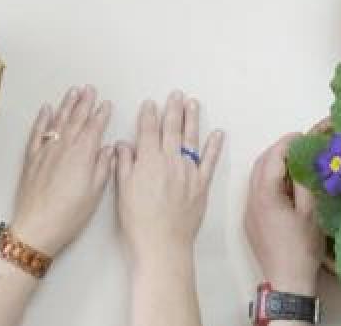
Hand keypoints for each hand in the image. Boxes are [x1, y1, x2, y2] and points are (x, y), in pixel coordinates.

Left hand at [10, 86, 114, 255]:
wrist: (37, 227)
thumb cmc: (69, 215)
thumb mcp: (95, 193)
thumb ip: (103, 167)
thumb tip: (107, 150)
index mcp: (83, 155)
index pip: (94, 128)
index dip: (101, 114)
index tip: (106, 104)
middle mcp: (64, 148)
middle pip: (76, 119)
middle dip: (85, 102)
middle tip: (90, 89)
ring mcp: (46, 151)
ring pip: (58, 121)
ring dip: (67, 105)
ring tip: (73, 92)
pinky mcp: (31, 159)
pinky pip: (37, 133)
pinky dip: (42, 119)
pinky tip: (47, 109)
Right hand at [117, 91, 224, 265]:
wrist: (162, 244)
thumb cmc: (139, 221)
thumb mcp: (123, 191)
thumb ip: (124, 164)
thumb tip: (123, 145)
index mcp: (149, 161)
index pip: (148, 130)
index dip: (148, 115)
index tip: (150, 104)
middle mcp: (170, 161)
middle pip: (172, 129)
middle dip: (173, 110)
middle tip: (176, 95)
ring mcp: (188, 172)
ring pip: (191, 139)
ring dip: (192, 119)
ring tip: (193, 104)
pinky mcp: (201, 185)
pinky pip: (209, 161)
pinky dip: (214, 146)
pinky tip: (217, 134)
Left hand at [245, 135, 322, 295]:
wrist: (287, 281)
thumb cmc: (302, 249)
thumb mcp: (310, 213)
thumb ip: (305, 183)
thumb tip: (305, 161)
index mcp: (266, 194)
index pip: (273, 158)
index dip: (287, 143)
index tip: (302, 137)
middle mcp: (252, 199)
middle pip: (260, 164)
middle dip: (278, 151)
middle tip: (299, 147)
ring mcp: (249, 211)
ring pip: (256, 178)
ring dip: (272, 166)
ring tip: (294, 163)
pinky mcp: (250, 222)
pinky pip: (256, 192)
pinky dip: (269, 181)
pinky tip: (285, 186)